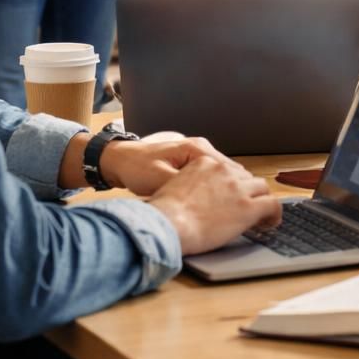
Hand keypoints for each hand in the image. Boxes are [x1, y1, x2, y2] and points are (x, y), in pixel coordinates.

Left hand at [100, 134, 229, 196]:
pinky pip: (211, 175)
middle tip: (231, 210)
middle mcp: (201, 148)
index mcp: (196, 148)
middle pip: (229, 170)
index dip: (235, 187)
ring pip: (222, 173)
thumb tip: (206, 196)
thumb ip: (184, 185)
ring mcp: (198, 154)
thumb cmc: (136, 168)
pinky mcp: (192, 162)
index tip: (238, 204)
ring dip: (223, 189)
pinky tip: (211, 202)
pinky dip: (214, 187)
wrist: (120, 161)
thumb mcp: (159, 179)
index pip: (228, 168)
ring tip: (223, 208)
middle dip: (231, 188)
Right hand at [148, 157, 281, 255]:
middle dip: (248, 192)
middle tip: (248, 206)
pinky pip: (272, 205)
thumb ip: (187, 185)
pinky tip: (270, 223)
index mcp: (204, 163)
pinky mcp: (248, 206)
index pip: (227, 171)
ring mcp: (238, 188)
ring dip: (261, 201)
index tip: (232, 196)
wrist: (166, 224)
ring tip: (262, 216)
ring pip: (261, 188)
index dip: (232, 185)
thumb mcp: (171, 187)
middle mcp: (223, 171)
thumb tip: (190, 199)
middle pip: (246, 178)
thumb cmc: (162, 213)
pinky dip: (274, 213)